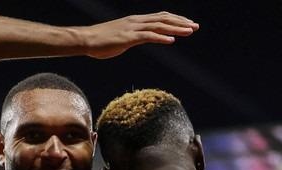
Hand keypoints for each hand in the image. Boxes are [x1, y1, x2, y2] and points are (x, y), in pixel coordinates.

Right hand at [79, 13, 197, 58]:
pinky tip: (172, 40)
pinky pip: (148, 36)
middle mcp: (137, 21)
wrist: (86, 40)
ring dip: (176, 28)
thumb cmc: (101, 41)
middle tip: (196, 26)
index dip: (175, 20)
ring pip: (159, 26)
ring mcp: (133, 28)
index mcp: (136, 21)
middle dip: (181, 22)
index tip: (188, 24)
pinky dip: (161, 37)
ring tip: (190, 31)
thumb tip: (141, 39)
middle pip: (163, 19)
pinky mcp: (128, 37)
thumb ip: (133, 36)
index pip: (160, 17)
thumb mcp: (122, 37)